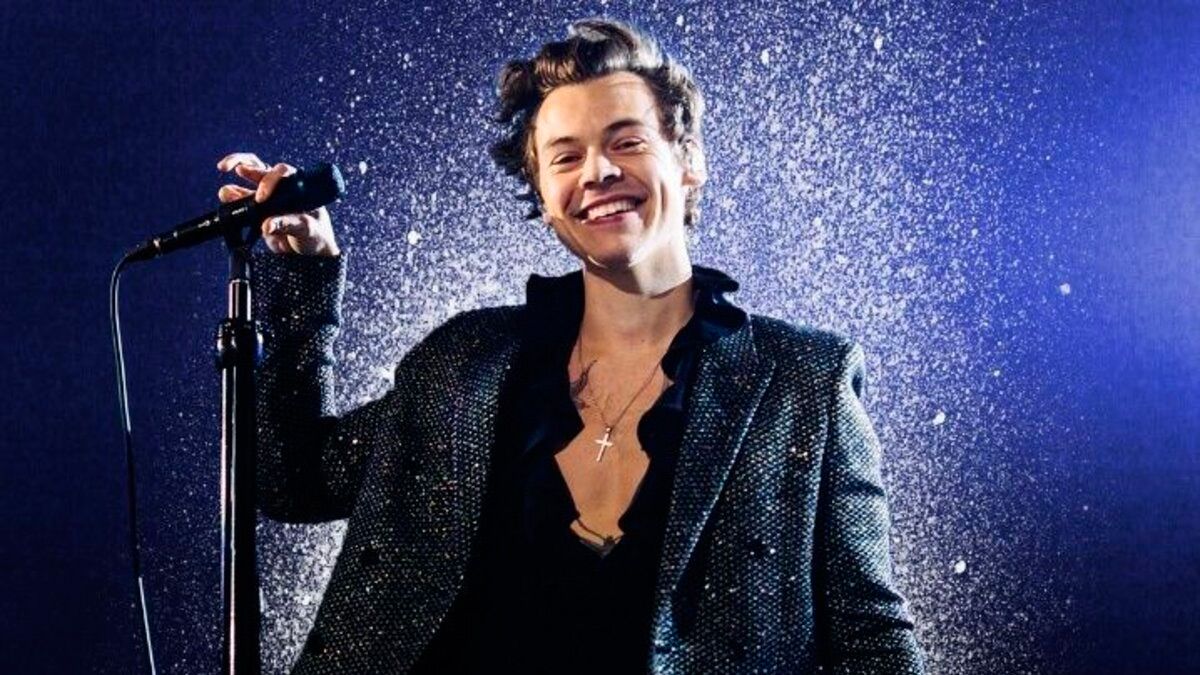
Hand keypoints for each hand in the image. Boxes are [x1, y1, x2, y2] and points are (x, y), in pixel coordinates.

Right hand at [216, 152, 340, 256]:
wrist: (312, 251)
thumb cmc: (317, 234)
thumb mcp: (307, 229)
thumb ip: (289, 224)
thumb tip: (267, 225)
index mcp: (298, 186)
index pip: (282, 172)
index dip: (269, 180)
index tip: (261, 198)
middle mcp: (281, 188)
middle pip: (259, 167)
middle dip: (241, 163)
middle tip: (227, 167)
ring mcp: (268, 199)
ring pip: (246, 185)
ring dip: (234, 186)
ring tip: (225, 193)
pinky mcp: (258, 211)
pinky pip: (242, 201)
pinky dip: (232, 198)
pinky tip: (226, 199)